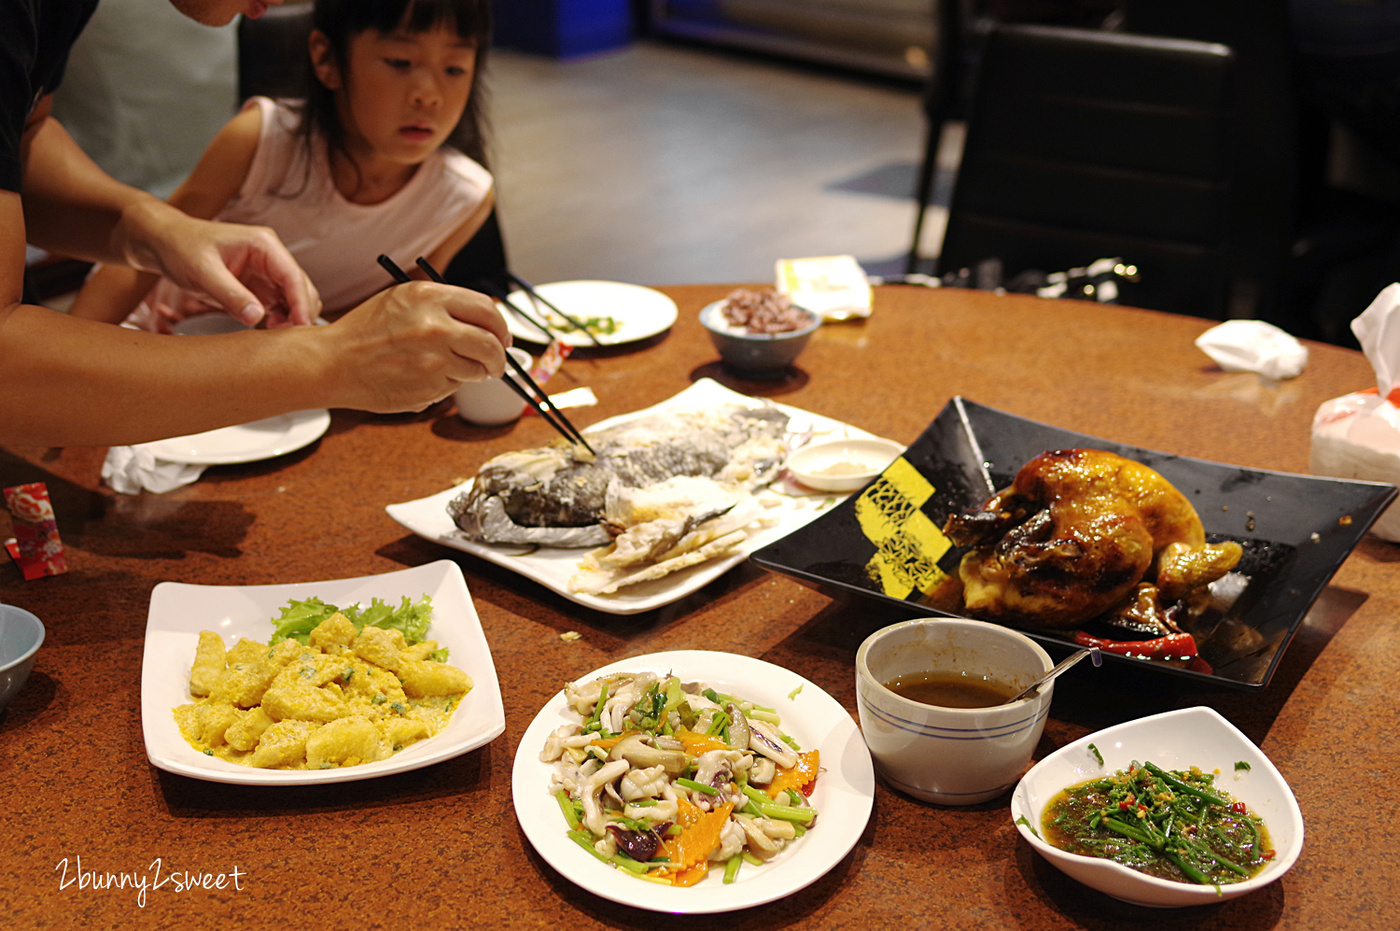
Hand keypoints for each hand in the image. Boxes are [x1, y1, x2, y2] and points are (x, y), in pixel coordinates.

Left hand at [120, 202, 321, 326]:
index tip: (301, 326)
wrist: (164, 243)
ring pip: (294, 299)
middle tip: (286, 338)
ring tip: (275, 335)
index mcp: (263, 245)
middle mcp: (271, 257)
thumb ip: (230, 294)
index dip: (301, 303)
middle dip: (300, 313)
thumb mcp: (202, 271)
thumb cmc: (181, 248)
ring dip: (291, 318)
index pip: (293, 276)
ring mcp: (266, 272)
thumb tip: (257, 317)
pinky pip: (279, 305)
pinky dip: (280, 319)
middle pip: (301, 288)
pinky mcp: (258, 286)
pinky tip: (268, 330)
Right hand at [321, 281, 511, 412]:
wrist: (333, 363)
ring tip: (445, 367)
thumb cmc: (366, 331)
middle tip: (496, 363)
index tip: (502, 337)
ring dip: (472, 372)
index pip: (487, 309)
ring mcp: (434, 359)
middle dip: (498, 357)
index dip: (500, 326)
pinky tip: (422, 377)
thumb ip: (444, 305)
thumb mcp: (403, 300)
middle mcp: (435, 326)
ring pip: (477, 368)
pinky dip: (447, 385)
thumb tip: (487, 319)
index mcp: (429, 296)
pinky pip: (454, 387)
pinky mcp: (429, 387)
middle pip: (492, 343)